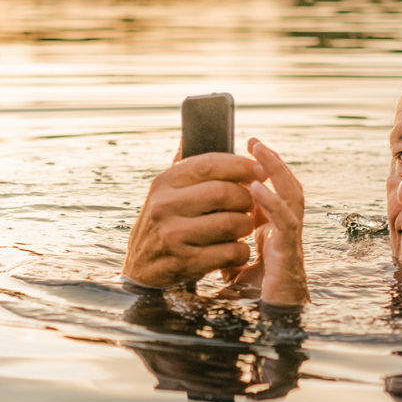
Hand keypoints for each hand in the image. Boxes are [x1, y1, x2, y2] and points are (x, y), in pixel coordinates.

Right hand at [123, 151, 259, 287]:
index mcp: (165, 182)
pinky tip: (235, 248)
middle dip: (247, 198)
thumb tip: (192, 132)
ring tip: (243, 226)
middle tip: (251, 204)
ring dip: (246, 225)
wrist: (140, 268)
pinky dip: (241, 251)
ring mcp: (174, 235)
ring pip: (231, 223)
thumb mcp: (166, 192)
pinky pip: (230, 252)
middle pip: (224, 192)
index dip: (241, 165)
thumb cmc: (165, 223)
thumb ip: (184, 167)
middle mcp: (166, 205)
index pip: (210, 163)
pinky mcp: (185, 262)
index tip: (261, 169)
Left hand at [224, 138, 307, 306]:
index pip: (275, 191)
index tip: (248, 149)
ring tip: (258, 155)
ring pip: (293, 199)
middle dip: (272, 162)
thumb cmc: (254, 291)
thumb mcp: (233, 258)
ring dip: (277, 174)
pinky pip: (285, 224)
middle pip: (288, 187)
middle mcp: (287, 230)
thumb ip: (225, 240)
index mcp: (275, 229)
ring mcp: (291, 241)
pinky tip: (255, 191)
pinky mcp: (289, 256)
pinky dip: (272, 204)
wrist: (270, 318)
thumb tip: (204, 224)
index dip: (265, 169)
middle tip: (254, 142)